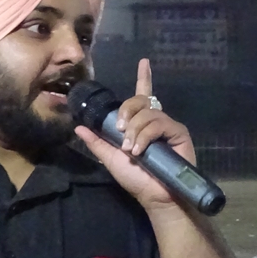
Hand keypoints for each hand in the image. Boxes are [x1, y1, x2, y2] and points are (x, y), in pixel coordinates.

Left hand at [74, 59, 195, 212]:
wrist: (155, 196)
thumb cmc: (136, 179)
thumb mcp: (111, 159)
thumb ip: (96, 143)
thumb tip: (78, 128)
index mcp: (141, 124)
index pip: (142, 95)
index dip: (144, 77)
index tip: (144, 62)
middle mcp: (155, 121)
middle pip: (139, 100)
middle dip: (125, 112)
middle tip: (119, 131)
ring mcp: (167, 126)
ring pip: (146, 112)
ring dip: (134, 130)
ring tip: (131, 150)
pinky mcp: (178, 132)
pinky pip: (158, 123)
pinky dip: (145, 136)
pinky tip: (140, 150)